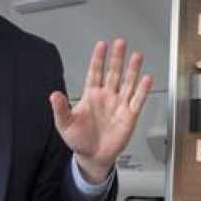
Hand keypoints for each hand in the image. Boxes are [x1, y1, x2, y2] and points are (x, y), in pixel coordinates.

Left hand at [50, 39, 152, 182]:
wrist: (93, 157)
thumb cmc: (79, 140)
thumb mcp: (65, 124)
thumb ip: (61, 109)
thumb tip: (54, 95)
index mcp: (91, 95)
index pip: (95, 72)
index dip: (98, 59)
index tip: (102, 45)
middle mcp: (107, 97)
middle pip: (113, 73)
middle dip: (117, 58)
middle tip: (120, 43)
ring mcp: (119, 105)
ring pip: (128, 83)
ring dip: (132, 70)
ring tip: (137, 56)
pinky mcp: (130, 116)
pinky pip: (137, 101)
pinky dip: (142, 90)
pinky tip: (146, 79)